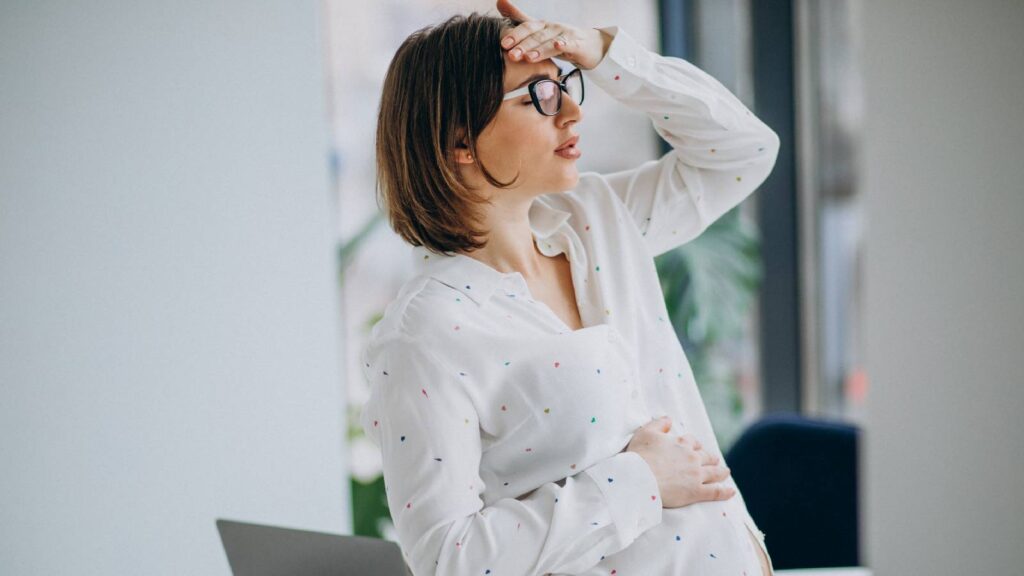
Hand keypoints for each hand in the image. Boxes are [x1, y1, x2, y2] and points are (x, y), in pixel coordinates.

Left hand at [496, 0, 611, 69]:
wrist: (589, 45)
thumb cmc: (559, 38)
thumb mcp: (538, 29)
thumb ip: (519, 17)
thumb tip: (499, 1)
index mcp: (541, 26)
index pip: (526, 28)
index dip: (515, 35)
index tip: (503, 44)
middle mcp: (552, 28)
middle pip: (536, 36)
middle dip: (523, 45)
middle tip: (511, 55)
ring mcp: (565, 35)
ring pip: (550, 42)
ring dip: (539, 49)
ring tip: (527, 58)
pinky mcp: (578, 44)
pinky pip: (570, 43)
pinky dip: (564, 44)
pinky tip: (558, 45)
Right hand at [626, 416, 735, 507]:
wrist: (639, 479)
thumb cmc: (639, 456)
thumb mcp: (646, 433)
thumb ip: (658, 424)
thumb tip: (669, 419)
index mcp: (681, 443)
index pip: (692, 441)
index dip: (694, 444)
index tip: (695, 447)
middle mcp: (692, 458)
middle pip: (706, 456)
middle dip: (710, 457)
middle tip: (714, 459)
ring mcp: (696, 475)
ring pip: (714, 473)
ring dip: (721, 472)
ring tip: (725, 472)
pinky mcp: (696, 492)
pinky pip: (715, 492)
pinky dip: (724, 492)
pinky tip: (731, 491)